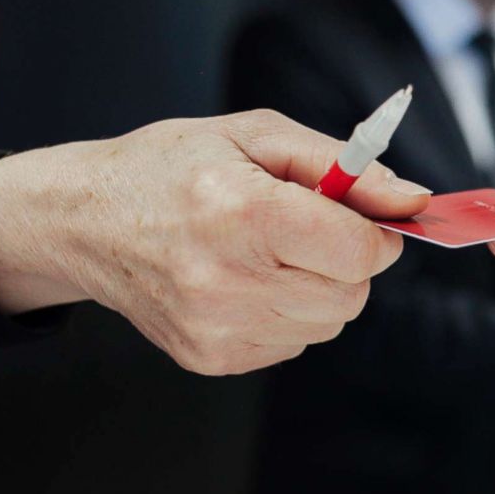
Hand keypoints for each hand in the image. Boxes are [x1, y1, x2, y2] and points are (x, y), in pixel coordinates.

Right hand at [0, 110, 430, 374]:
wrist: (83, 220)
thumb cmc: (172, 167)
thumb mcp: (257, 135)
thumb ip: (345, 166)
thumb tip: (411, 199)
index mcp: (244, 213)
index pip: (361, 252)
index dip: (374, 232)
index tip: (356, 214)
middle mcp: (228, 279)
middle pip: (352, 293)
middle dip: (346, 259)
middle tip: (303, 229)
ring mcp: (215, 327)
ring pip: (328, 323)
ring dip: (318, 288)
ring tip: (267, 252)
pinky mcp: (209, 358)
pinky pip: (293, 343)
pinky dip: (286, 313)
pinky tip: (245, 280)